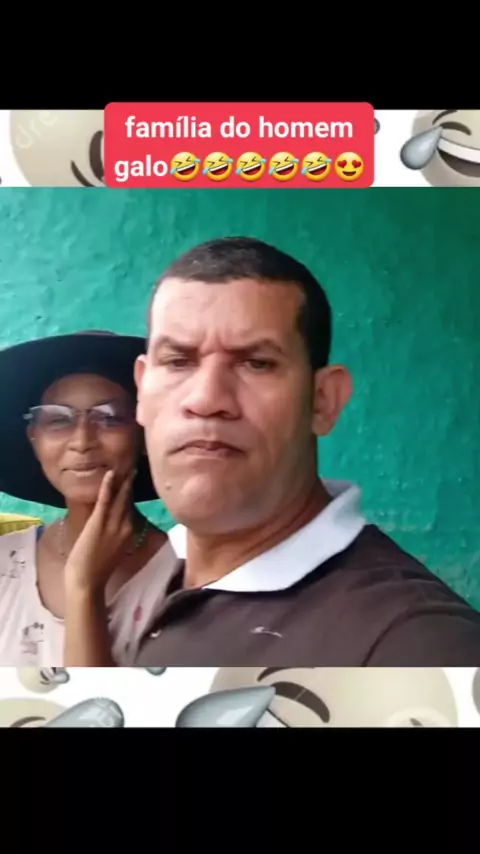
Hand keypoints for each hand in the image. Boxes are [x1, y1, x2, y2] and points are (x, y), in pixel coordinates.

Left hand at [64, 470, 134, 595]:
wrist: (87, 581)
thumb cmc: (97, 567)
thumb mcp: (114, 547)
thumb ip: (118, 532)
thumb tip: (118, 518)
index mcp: (130, 532)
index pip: (132, 508)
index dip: (131, 494)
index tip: (133, 480)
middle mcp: (127, 526)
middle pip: (129, 500)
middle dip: (131, 483)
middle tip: (134, 467)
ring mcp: (113, 524)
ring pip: (120, 498)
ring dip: (123, 481)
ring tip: (127, 467)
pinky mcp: (99, 522)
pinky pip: (105, 501)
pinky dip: (108, 486)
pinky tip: (110, 474)